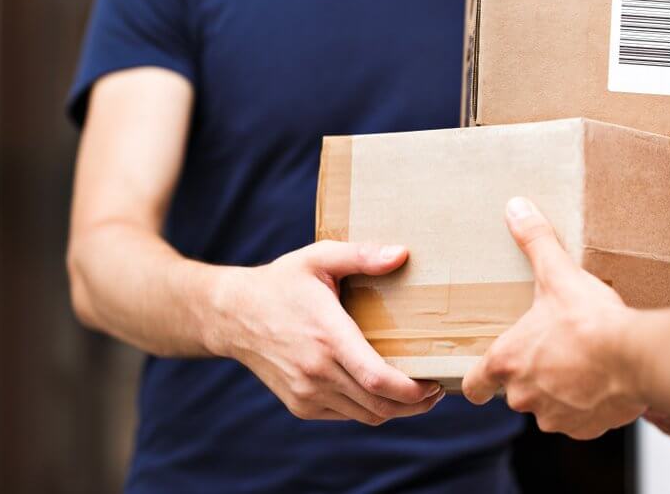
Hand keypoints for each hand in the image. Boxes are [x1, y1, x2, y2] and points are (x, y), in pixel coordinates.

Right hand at [209, 241, 443, 424]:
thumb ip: (362, 256)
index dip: (413, 391)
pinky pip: (346, 415)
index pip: (378, 379)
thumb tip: (402, 254)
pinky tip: (381, 390)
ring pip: (365, 416)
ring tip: (417, 392)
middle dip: (416, 404)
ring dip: (396, 410)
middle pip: (379, 405)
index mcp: (327, 336)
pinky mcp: (300, 404)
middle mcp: (316, 371)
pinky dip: (369, 408)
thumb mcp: (319, 258)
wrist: (232, 315)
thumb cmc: (282, 282)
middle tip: (436, 388)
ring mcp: (306, 392)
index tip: (435, 383)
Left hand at [463, 198, 645, 439]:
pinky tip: (604, 380)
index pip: (474, 386)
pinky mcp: (585, 428)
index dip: (476, 384)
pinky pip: (581, 420)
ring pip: (551, 406)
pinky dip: (590, 405)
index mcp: (508, 361)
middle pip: (517, 392)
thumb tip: (516, 208)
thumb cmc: (590, 321)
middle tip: (555, 350)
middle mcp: (524, 395)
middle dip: (534, 374)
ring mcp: (555, 416)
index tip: (481, 383)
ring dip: (562, 390)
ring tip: (583, 362)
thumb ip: (535, 241)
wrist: (635, 357)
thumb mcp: (557, 274)